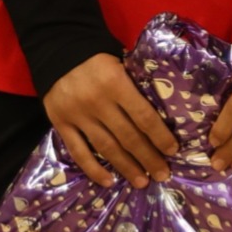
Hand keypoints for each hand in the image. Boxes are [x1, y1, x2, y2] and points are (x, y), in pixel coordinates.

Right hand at [43, 53, 177, 189]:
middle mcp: (98, 103)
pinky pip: (78, 152)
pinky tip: (108, 181)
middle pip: (128, 136)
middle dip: (148, 158)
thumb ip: (136, 85)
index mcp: (117, 84)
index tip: (173, 151)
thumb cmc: (98, 57)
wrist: (58, 49)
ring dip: (126, 167)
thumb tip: (163, 110)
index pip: (143, 116)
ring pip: (106, 148)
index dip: (160, 136)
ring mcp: (78, 116)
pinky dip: (93, 169)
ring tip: (142, 182)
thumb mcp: (123, 61)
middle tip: (163, 175)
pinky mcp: (61, 124)